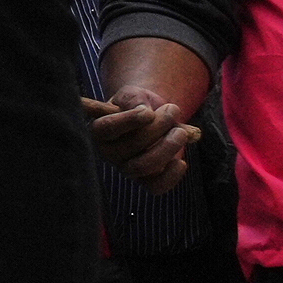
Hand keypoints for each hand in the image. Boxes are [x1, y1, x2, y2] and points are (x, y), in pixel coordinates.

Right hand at [83, 95, 201, 193]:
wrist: (153, 115)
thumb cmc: (139, 104)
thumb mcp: (134, 95)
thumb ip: (136, 100)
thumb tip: (150, 113)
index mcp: (100, 130)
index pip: (106, 128)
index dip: (129, 121)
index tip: (149, 112)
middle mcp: (109, 152)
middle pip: (130, 146)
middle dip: (158, 126)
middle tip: (173, 110)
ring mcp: (126, 168)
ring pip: (143, 166)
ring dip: (167, 147)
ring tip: (182, 131)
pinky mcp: (146, 180)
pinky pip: (155, 187)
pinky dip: (171, 176)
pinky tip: (181, 161)